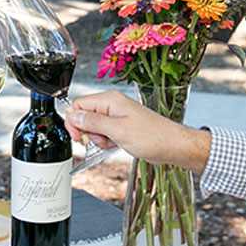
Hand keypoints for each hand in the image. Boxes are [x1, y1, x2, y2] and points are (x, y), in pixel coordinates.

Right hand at [64, 90, 210, 174]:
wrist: (171, 145)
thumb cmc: (152, 137)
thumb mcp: (117, 130)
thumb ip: (93, 122)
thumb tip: (74, 115)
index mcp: (110, 100)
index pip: (79, 104)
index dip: (75, 121)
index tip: (79, 136)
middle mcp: (112, 105)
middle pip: (84, 116)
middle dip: (87, 132)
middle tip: (99, 141)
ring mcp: (116, 116)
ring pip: (93, 127)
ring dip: (98, 139)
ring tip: (112, 143)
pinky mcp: (120, 126)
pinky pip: (104, 133)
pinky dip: (106, 141)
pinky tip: (116, 144)